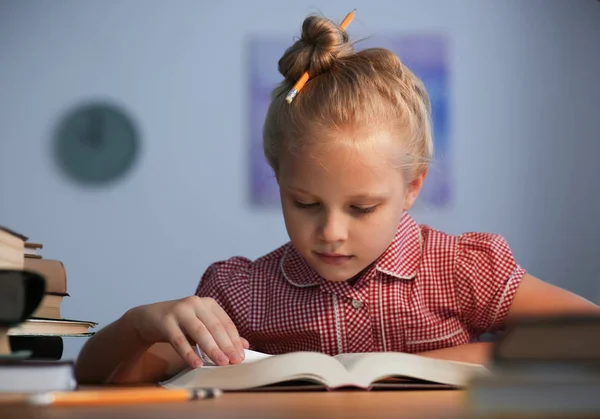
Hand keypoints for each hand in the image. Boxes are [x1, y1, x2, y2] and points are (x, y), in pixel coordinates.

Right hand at [129, 296, 248, 367]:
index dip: (234, 340)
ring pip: (199, 332)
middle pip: (215, 327)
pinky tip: (196, 364)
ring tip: (220, 363)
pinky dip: (188, 353)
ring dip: (211, 349)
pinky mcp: (166, 320)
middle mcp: (196, 303)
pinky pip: (179, 339)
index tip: (241, 356)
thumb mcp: (202, 326)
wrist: (149, 318)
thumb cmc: (181, 324)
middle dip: (226, 346)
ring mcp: (180, 310)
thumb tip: (244, 346)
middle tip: (233, 361)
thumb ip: (222, 334)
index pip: (226, 323)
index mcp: (208, 304)